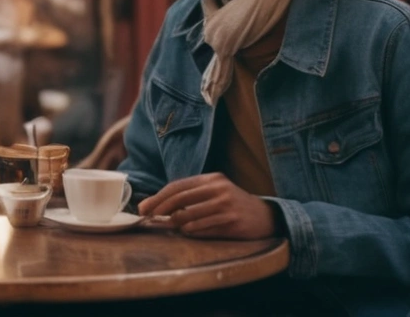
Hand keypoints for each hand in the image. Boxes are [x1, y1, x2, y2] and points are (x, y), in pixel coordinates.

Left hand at [136, 172, 276, 239]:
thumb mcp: (214, 193)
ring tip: (169, 226)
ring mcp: (226, 205)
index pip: (177, 186)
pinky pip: (203, 227)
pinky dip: (191, 231)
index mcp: (211, 179)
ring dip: (175, 223)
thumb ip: (191, 197)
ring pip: (189, 215)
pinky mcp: (232, 221)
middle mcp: (218, 189)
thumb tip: (159, 207)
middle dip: (160, 208)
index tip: (144, 207)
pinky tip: (187, 232)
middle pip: (180, 198)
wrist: (265, 216)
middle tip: (148, 217)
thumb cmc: (232, 205)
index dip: (158, 197)